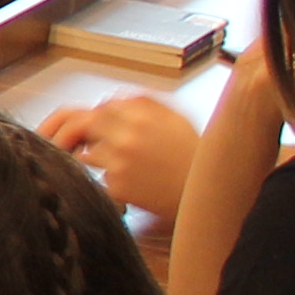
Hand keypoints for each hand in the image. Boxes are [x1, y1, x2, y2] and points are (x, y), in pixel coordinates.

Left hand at [45, 96, 201, 217]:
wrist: (207, 195)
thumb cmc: (194, 157)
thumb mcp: (176, 119)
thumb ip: (143, 103)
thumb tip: (114, 99)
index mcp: (141, 115)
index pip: (103, 108)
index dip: (103, 117)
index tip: (106, 127)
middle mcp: (125, 135)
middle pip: (86, 127)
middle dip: (90, 135)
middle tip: (99, 145)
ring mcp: (117, 161)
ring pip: (88, 154)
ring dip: (99, 158)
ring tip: (127, 166)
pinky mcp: (116, 185)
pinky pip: (100, 177)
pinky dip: (111, 179)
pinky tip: (134, 181)